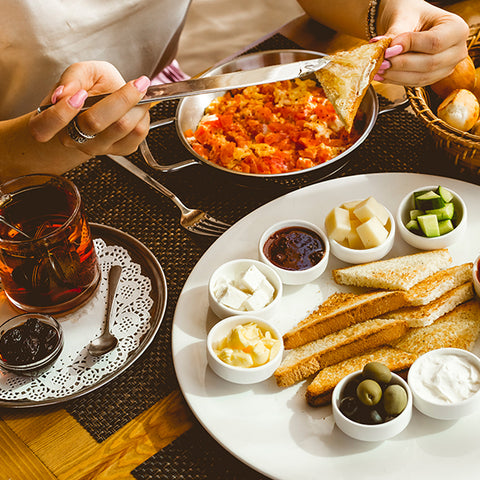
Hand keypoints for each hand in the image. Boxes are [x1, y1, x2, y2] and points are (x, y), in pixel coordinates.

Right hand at [29, 61, 150, 155]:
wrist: (106, 101)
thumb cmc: (91, 86)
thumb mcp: (81, 72)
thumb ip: (72, 76)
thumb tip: (66, 92)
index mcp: (54, 121)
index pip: (47, 126)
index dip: (63, 111)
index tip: (83, 92)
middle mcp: (75, 139)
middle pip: (96, 122)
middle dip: (122, 98)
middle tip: (138, 83)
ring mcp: (99, 148)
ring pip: (122, 128)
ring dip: (138, 106)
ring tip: (139, 93)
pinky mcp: (121, 150)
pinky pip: (138, 134)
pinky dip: (143, 116)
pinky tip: (138, 108)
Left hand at [375, 0, 468, 85]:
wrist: (410, 22)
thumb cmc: (410, 14)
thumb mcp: (404, 17)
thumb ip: (397, 33)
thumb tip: (385, 50)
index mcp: (457, 29)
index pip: (435, 42)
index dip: (410, 47)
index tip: (388, 49)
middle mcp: (457, 50)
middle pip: (429, 63)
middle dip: (401, 65)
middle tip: (380, 62)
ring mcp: (447, 67)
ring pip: (421, 77)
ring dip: (396, 75)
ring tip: (378, 69)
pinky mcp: (433, 78)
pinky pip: (414, 84)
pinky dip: (396, 80)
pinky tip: (382, 75)